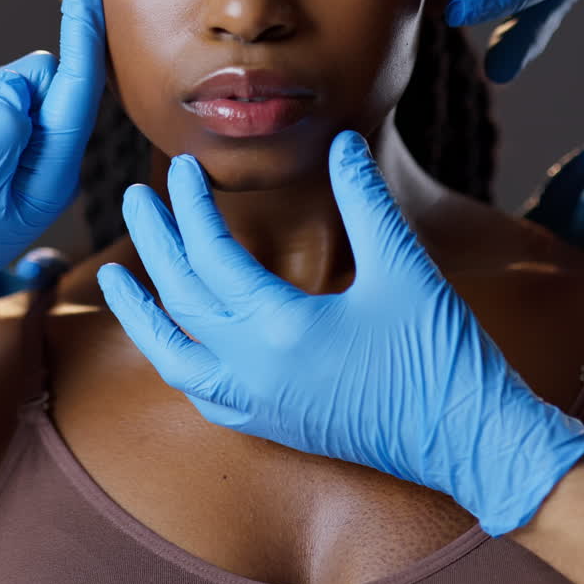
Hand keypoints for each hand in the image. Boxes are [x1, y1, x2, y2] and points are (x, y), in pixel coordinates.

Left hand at [97, 131, 583, 535]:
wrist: (470, 442)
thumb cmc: (442, 355)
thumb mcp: (405, 266)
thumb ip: (366, 200)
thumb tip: (342, 141)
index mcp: (281, 327)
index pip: (211, 255)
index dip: (190, 205)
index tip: (181, 166)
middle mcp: (255, 372)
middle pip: (180, 297)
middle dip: (153, 242)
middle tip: (133, 197)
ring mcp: (259, 406)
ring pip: (174, 356)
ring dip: (141, 312)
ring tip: (114, 278)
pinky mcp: (272, 426)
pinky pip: (201, 394)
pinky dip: (176, 361)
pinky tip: (172, 343)